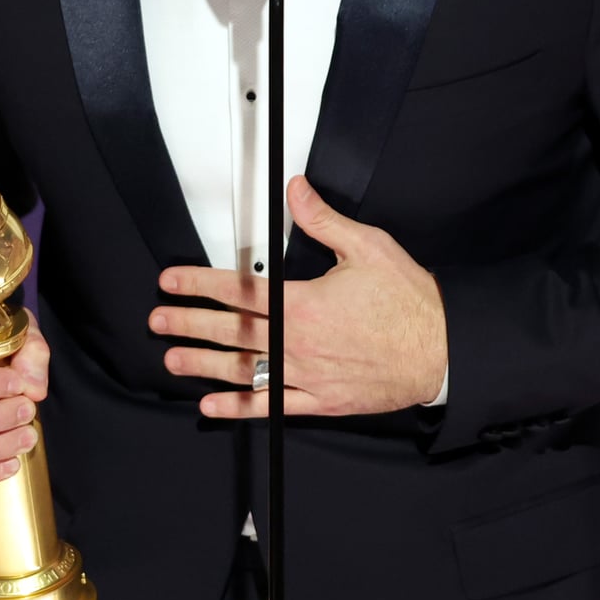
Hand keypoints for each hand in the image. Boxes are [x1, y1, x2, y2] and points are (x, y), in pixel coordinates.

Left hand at [148, 176, 447, 417]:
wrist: (440, 352)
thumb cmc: (410, 303)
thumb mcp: (368, 247)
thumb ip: (324, 220)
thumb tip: (296, 192)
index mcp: (304, 304)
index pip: (239, 291)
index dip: (199, 284)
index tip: (172, 282)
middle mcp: (298, 342)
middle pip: (231, 331)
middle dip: (189, 324)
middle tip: (159, 321)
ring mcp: (306, 376)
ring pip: (243, 370)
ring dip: (203, 364)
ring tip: (172, 359)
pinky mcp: (320, 401)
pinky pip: (270, 407)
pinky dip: (238, 408)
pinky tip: (212, 405)